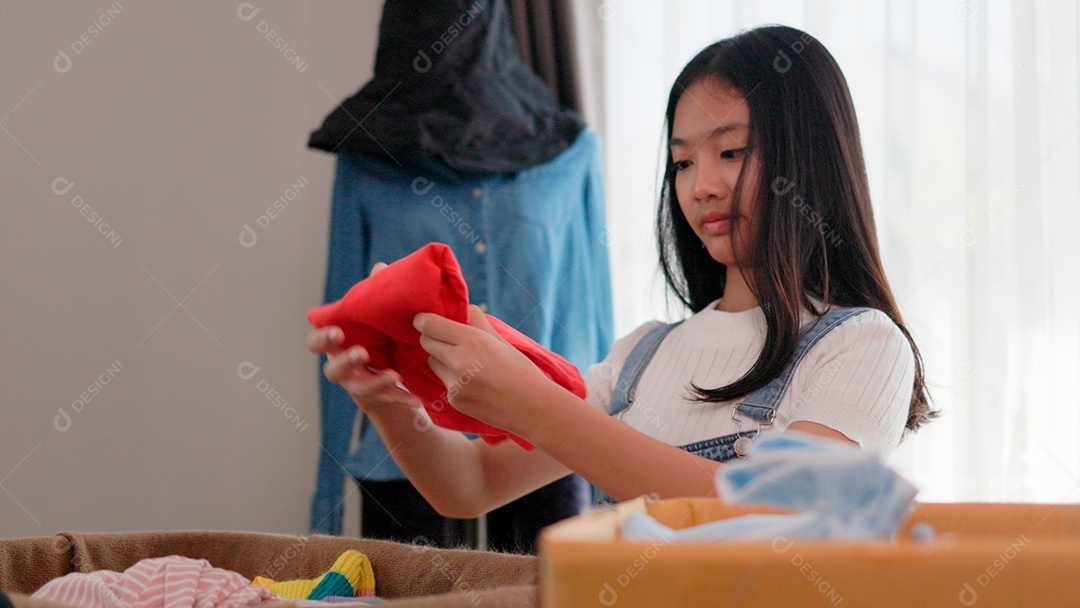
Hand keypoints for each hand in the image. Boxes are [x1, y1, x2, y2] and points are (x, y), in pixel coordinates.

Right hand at [306, 262, 421, 412]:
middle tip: (361, 353)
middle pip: (333, 370)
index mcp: (338, 346)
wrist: (397, 376)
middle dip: (346, 362)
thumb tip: (380, 268)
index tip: (337, 332)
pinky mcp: (378, 399)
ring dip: (375, 382)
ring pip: (360, 387)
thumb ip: (375, 296)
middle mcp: (343, 368)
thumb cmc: (380, 339)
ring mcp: (358, 386)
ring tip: (393, 375)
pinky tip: (416, 398)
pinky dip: (400, 398)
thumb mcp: (379, 318)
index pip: (316, 343)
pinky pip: (387, 400)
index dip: (322, 339)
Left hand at [413, 305, 554, 434]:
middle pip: (426, 342)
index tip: (425, 318)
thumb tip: (462, 309)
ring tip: (466, 363)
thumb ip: (478, 322)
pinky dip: (452, 378)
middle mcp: (459, 362)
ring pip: (433, 362)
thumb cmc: (521, 370)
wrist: (532, 408)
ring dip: (441, 358)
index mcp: (473, 341)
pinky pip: (443, 381)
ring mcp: (454, 384)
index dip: (424, 320)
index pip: (429, 324)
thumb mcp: (502, 340)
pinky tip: (474, 383)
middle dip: (433, 337)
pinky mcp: (454, 400)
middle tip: (447, 338)